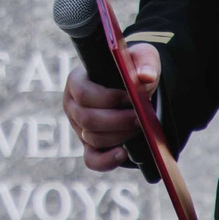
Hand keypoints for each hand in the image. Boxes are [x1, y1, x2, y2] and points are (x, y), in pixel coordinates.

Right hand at [64, 43, 159, 174]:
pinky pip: (92, 160)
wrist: (136, 89)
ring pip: (93, 138)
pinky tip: (123, 153)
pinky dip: (107, 161)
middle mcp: (73, 105)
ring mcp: (79, 128)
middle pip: (87, 119)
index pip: (83, 93)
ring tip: (139, 126)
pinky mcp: (89, 146)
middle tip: (139, 117)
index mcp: (77, 81)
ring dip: (119, 135)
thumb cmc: (133, 71)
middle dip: (117, 120)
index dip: (108, 98)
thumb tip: (145, 77)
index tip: (131, 97)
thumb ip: (145, 62)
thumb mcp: (141, 58)